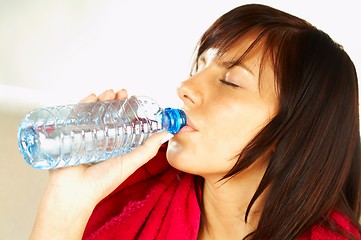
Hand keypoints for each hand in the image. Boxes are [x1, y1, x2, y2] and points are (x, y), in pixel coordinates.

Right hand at [30, 89, 172, 239]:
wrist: (73, 192)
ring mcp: (84, 136)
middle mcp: (100, 140)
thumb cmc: (102, 182)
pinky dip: (83, 104)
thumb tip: (167, 134)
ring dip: (101, 100)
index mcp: (115, 146)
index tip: (133, 98)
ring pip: (94, 113)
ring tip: (108, 93)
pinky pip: (76, 116)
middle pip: (108, 115)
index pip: (123, 122)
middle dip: (115, 101)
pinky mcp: (69, 135)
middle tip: (121, 93)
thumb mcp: (130, 163)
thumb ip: (148, 149)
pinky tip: (91, 97)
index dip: (128, 110)